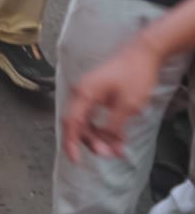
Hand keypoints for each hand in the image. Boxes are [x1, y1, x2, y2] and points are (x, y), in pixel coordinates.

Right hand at [62, 37, 161, 161]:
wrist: (143, 53)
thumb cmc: (134, 75)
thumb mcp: (128, 105)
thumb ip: (113, 125)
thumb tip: (106, 142)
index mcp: (84, 94)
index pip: (71, 122)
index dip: (71, 142)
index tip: (75, 160)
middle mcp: (81, 93)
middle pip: (79, 124)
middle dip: (92, 141)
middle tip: (110, 154)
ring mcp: (88, 93)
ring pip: (87, 122)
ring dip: (100, 137)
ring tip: (118, 149)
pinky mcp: (96, 94)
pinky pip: (94, 115)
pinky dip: (104, 128)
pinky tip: (118, 138)